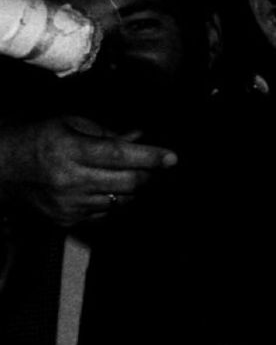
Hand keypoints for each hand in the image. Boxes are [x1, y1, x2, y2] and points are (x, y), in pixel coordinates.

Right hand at [0, 115, 177, 226]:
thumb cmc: (32, 140)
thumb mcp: (67, 124)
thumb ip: (106, 132)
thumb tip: (139, 137)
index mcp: (68, 151)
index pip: (119, 155)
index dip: (150, 157)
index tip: (172, 157)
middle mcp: (69, 181)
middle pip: (128, 183)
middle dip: (148, 174)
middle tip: (155, 166)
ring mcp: (69, 204)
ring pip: (122, 201)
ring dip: (131, 188)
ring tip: (125, 174)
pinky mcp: (67, 220)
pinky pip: (106, 213)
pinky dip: (112, 200)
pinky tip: (103, 187)